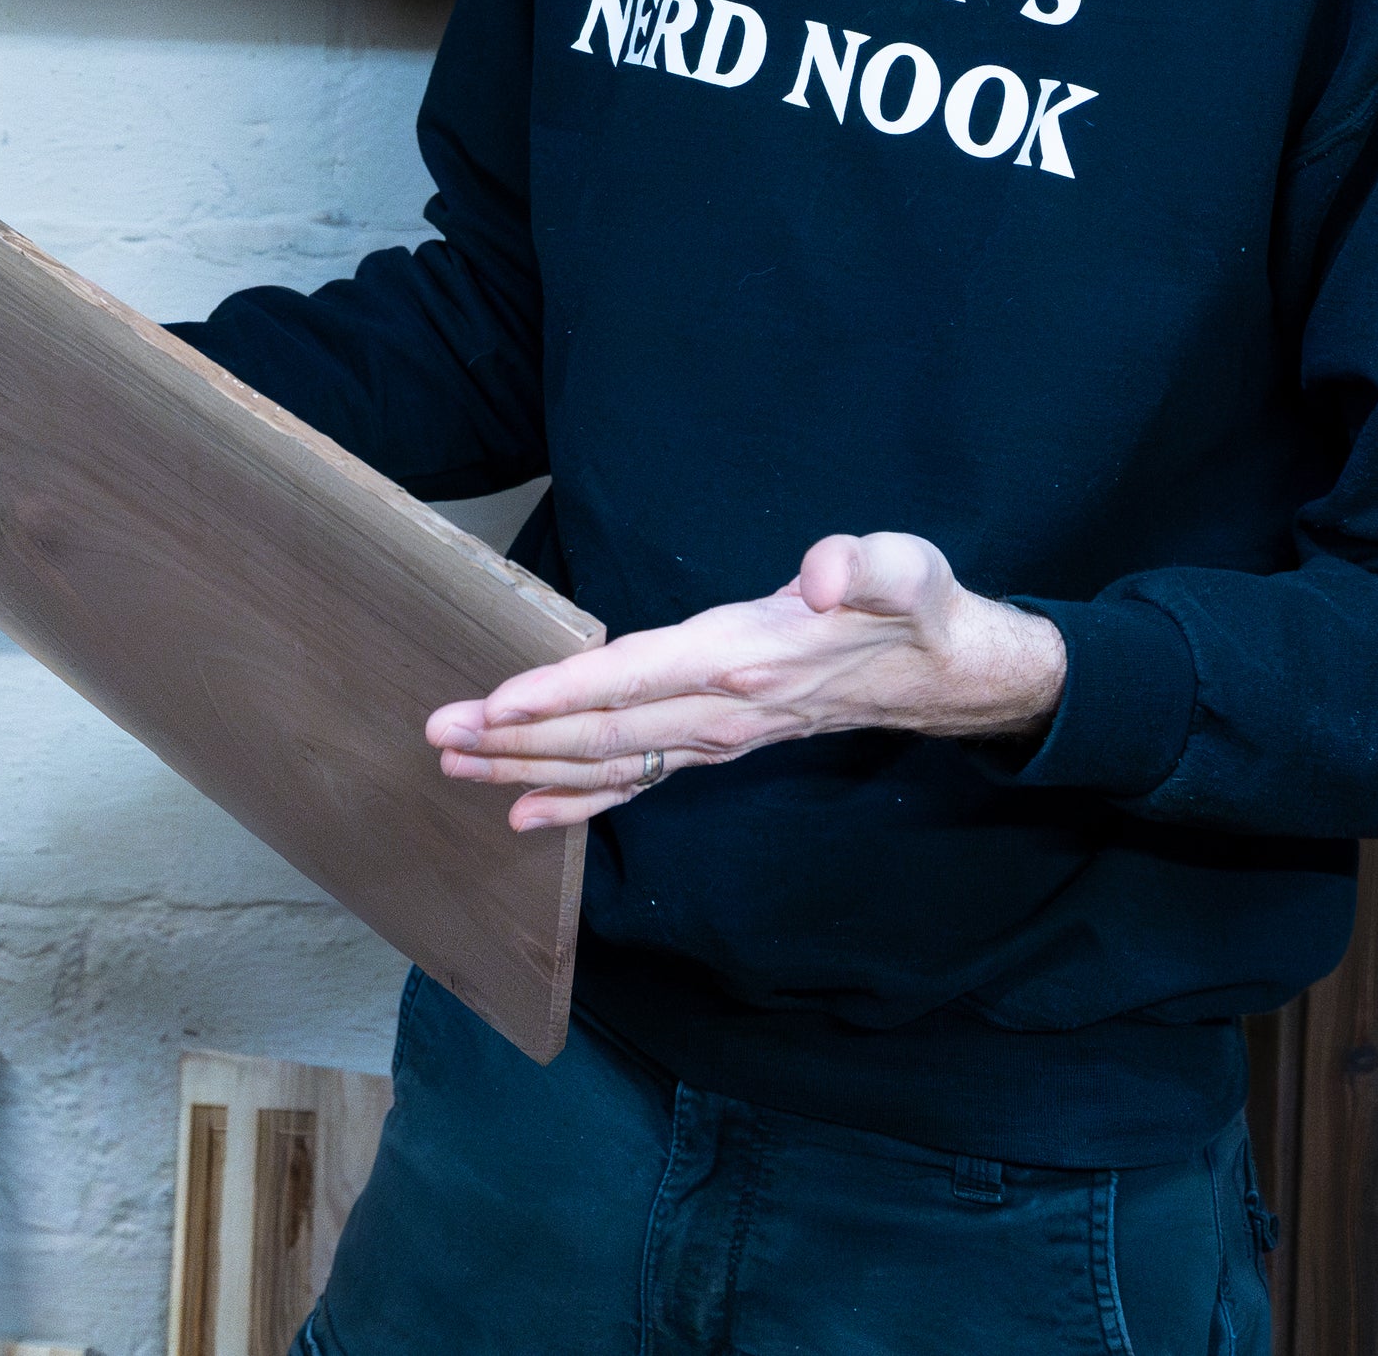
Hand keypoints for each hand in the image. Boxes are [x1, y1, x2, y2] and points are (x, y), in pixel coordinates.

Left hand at [427, 532, 1066, 830]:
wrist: (939, 672)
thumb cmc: (909, 606)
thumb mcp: (904, 566)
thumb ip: (864, 565)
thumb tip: (823, 573)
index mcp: (747, 657)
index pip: (638, 678)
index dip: (565, 691)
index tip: (498, 703)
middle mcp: (721, 709)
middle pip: (601, 730)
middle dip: (515, 736)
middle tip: (437, 732)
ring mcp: (715, 736)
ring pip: (606, 760)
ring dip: (524, 765)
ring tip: (451, 762)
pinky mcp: (713, 746)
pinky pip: (634, 780)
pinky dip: (574, 799)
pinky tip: (519, 811)